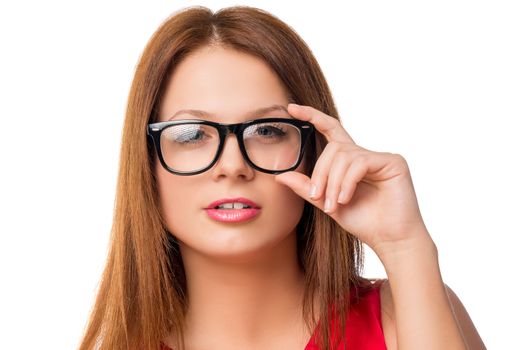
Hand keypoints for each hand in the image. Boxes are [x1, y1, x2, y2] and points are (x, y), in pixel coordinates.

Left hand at [275, 103, 431, 257]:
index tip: (292, 109)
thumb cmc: (363, 222)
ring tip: (333, 204)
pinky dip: (347, 182)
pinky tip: (345, 199)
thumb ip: (306, 188)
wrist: (390, 239)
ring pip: (344, 156)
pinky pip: (359, 163)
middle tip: (317, 198)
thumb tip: (280, 176)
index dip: (312, 116)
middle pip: (333, 148)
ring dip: (333, 182)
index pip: (330, 130)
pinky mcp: (393, 162)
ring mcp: (380, 157)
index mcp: (350, 161)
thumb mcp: (326, 203)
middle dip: (320, 173)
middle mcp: (364, 155)